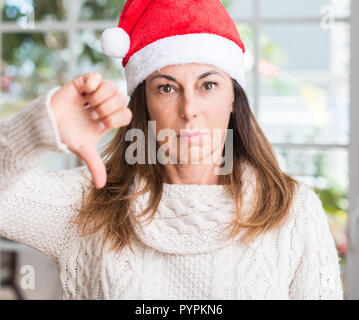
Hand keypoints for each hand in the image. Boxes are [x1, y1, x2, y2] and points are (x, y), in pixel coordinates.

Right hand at [50, 72, 131, 188]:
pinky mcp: (83, 83)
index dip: (118, 118)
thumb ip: (95, 165)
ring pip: (112, 87)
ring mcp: (95, 94)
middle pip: (122, 99)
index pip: (127, 114)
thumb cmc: (68, 136)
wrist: (48, 125)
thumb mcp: (84, 151)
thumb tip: (102, 186)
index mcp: (108, 120)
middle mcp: (105, 105)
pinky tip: (84, 92)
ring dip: (101, 96)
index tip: (102, 124)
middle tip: (94, 114)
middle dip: (109, 107)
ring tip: (88, 104)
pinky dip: (92, 82)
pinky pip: (96, 76)